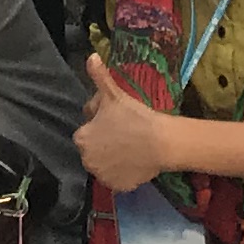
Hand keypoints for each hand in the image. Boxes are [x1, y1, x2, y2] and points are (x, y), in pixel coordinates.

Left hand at [79, 53, 179, 186]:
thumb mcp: (113, 94)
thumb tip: (91, 56)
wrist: (161, 142)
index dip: (99, 127)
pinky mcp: (119, 187)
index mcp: (82, 139)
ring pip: (104, 165)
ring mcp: (103, 176)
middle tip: (123, 135)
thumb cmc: (134, 117)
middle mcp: (87, 160)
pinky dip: (122, 173)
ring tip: (129, 148)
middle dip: (104, 144)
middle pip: (93, 150)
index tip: (114, 123)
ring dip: (112, 159)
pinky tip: (133, 162)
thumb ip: (99, 76)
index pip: (85, 133)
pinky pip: (117, 179)